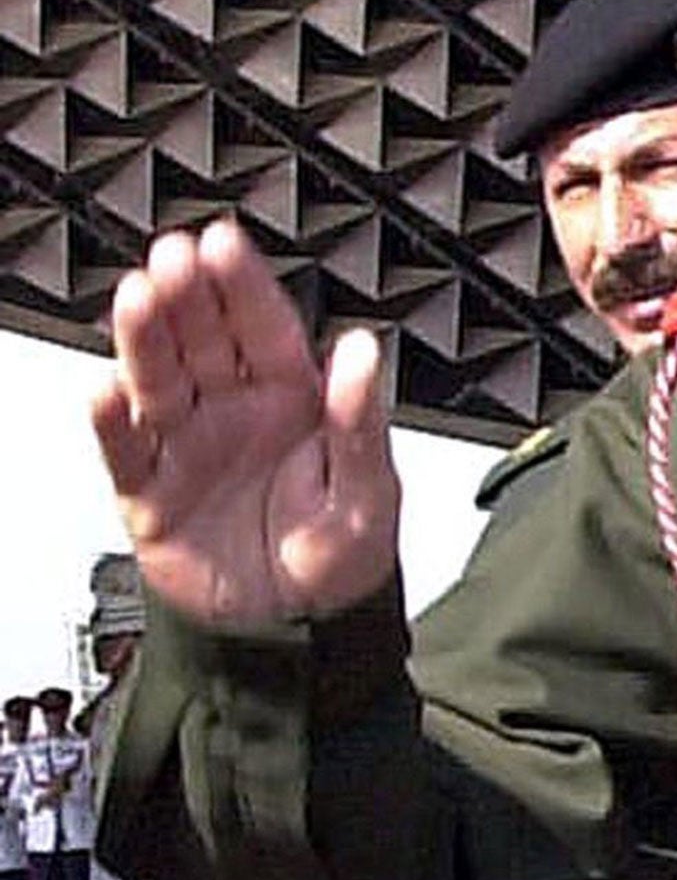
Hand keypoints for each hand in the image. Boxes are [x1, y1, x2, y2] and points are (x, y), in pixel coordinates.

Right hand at [90, 218, 401, 623]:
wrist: (297, 638)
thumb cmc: (343, 562)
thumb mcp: (369, 492)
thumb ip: (360, 422)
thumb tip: (363, 350)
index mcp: (296, 400)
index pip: (265, 328)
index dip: (242, 284)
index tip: (221, 241)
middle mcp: (238, 413)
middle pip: (204, 340)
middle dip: (187, 296)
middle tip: (171, 255)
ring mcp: (190, 449)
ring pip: (159, 381)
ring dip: (144, 340)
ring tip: (136, 298)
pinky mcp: (151, 495)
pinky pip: (125, 452)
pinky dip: (111, 422)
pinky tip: (104, 390)